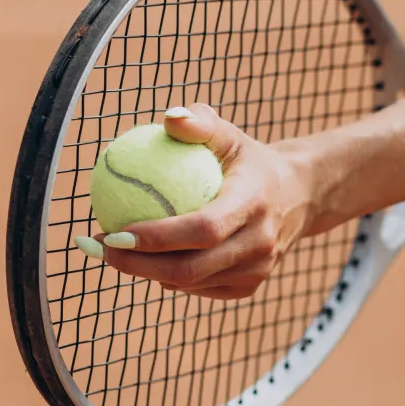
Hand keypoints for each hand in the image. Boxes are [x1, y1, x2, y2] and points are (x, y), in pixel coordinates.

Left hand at [75, 103, 311, 300]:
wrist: (299, 197)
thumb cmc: (250, 162)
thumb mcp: (231, 136)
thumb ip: (201, 124)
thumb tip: (168, 117)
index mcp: (254, 203)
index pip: (203, 229)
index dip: (158, 237)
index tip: (116, 231)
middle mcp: (260, 243)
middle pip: (192, 268)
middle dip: (139, 266)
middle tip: (105, 249)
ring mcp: (257, 270)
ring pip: (192, 283)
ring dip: (149, 272)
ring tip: (117, 253)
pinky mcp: (249, 287)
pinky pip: (200, 288)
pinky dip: (170, 277)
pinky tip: (147, 260)